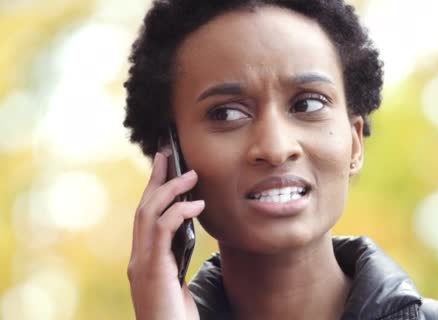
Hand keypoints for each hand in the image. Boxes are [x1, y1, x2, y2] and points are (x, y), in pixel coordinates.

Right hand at [127, 152, 202, 319]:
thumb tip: (189, 230)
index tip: (164, 165)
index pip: (146, 217)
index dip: (153, 189)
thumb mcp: (176, 282)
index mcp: (144, 260)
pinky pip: (162, 231)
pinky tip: (196, 205)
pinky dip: (178, 213)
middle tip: (169, 154)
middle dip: (156, 179)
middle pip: (143, 208)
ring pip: (148, 214)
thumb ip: (177, 257)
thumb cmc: (176, 316)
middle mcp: (137, 259)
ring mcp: (141, 265)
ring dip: (169, 190)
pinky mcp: (152, 270)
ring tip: (191, 176)